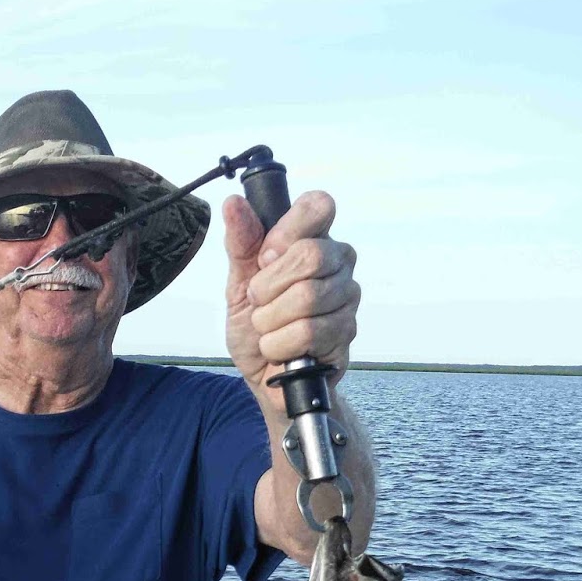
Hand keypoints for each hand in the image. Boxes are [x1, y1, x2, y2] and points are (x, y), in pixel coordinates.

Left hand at [222, 191, 359, 410]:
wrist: (264, 376)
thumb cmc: (256, 326)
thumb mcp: (238, 283)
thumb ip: (240, 243)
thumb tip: (234, 204)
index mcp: (314, 238)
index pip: (318, 205)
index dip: (286, 231)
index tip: (265, 257)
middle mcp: (339, 262)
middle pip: (311, 254)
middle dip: (268, 286)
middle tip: (258, 302)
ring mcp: (348, 296)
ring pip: (308, 297)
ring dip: (270, 320)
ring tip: (267, 329)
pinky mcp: (348, 332)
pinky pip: (309, 332)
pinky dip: (279, 344)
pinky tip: (280, 349)